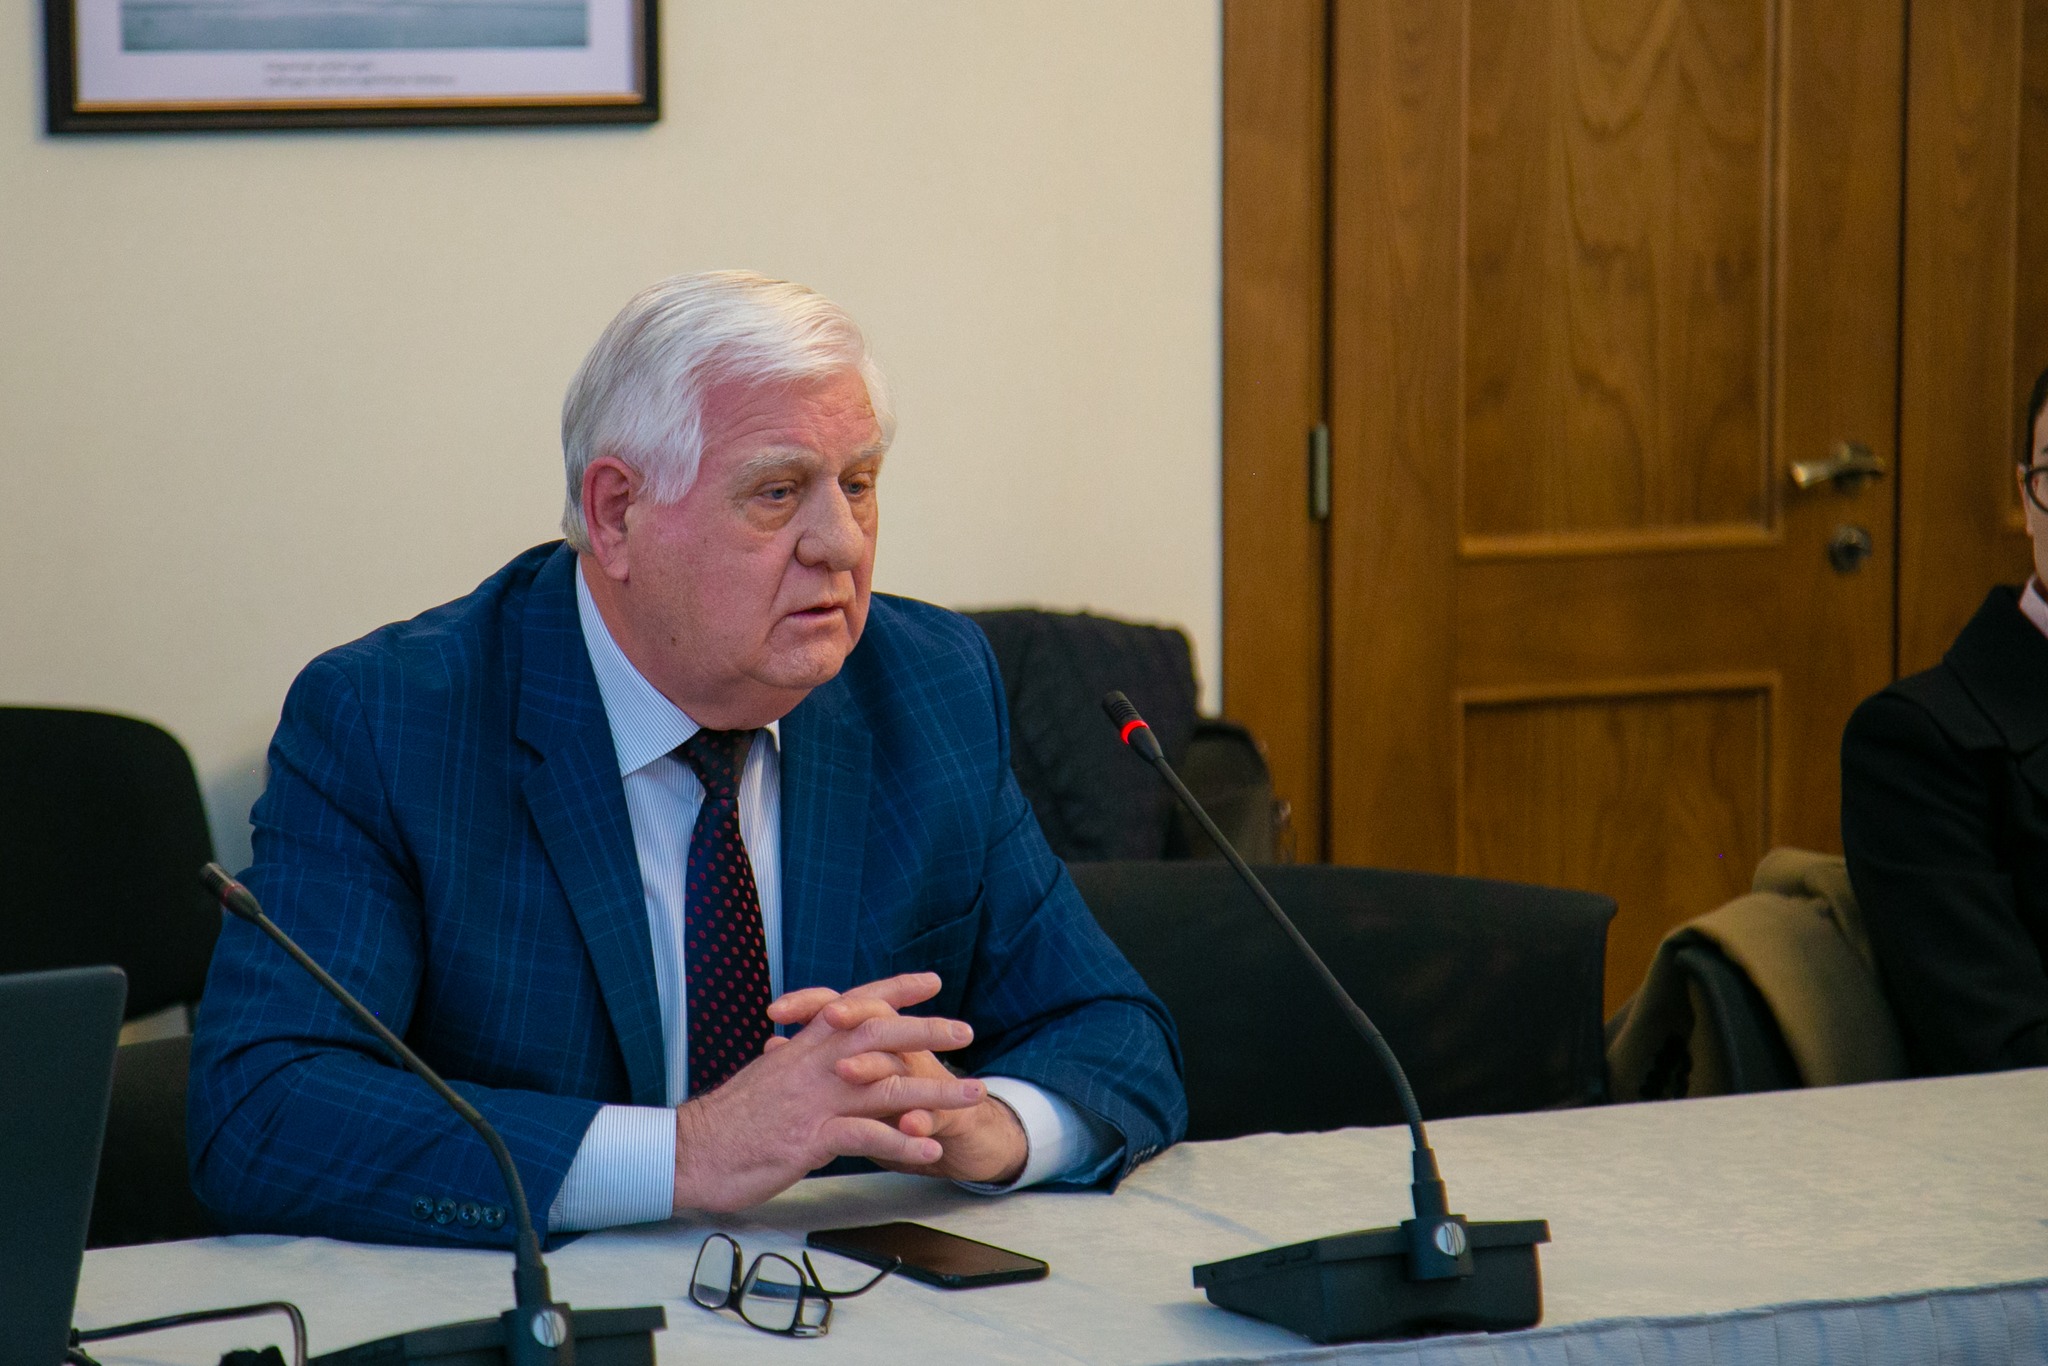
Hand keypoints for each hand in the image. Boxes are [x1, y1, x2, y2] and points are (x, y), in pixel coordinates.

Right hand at [671, 973, 982, 1214]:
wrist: (685, 1152)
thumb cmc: (724, 1122)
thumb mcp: (764, 1079)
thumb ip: (795, 1065)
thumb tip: (806, 1053)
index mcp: (800, 1048)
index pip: (853, 1005)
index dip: (893, 990)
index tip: (930, 981)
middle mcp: (811, 1066)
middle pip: (878, 1033)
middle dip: (927, 1029)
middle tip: (966, 1031)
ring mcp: (812, 1101)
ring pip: (884, 1085)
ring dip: (934, 1091)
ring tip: (972, 1096)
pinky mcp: (808, 1139)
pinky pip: (866, 1137)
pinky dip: (902, 1143)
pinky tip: (930, 1150)